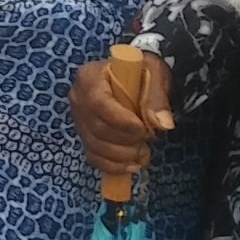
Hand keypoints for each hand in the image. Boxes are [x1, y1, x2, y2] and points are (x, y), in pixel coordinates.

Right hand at [71, 50, 172, 178]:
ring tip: (143, 151)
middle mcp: (78, 97)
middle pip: (96, 128)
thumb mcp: (154, 74)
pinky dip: (113, 166)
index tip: (143, 129)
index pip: (98, 103)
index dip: (120, 121)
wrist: (134, 78)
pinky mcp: (84, 135)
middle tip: (148, 138)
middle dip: (125, 141)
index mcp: (90, 76)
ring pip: (95, 146)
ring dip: (122, 156)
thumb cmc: (142, 73)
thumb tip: (162, 124)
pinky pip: (93, 156)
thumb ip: (157, 98)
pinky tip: (131, 165)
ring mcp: (78, 118)